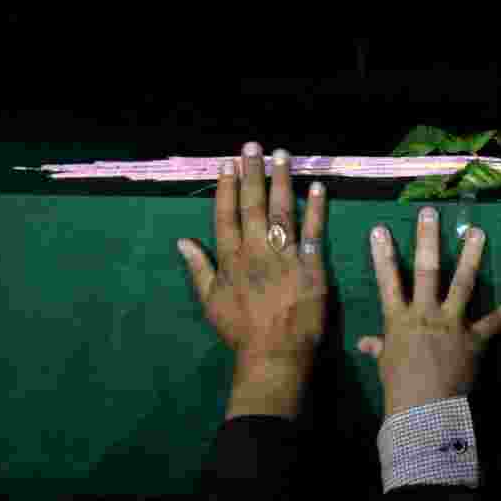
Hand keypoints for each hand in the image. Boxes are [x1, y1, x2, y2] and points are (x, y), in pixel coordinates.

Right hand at [178, 143, 328, 365]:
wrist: (275, 353)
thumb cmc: (241, 331)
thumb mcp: (211, 301)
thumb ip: (199, 268)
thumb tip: (182, 241)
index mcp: (230, 258)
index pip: (226, 214)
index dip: (226, 187)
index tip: (227, 164)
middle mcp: (256, 250)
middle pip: (253, 204)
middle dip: (253, 173)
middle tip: (254, 146)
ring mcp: (285, 256)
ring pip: (283, 210)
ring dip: (282, 180)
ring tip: (283, 155)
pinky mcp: (311, 265)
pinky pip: (313, 230)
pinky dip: (316, 208)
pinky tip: (318, 186)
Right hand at [358, 207, 500, 417]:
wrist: (424, 410)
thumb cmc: (399, 389)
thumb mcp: (385, 365)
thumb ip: (379, 348)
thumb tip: (364, 343)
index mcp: (400, 319)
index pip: (387, 281)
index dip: (383, 254)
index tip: (380, 228)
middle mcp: (425, 313)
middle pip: (426, 270)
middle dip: (428, 239)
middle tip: (431, 212)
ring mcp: (452, 323)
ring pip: (463, 283)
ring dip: (472, 256)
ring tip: (478, 231)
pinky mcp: (474, 339)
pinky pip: (494, 322)